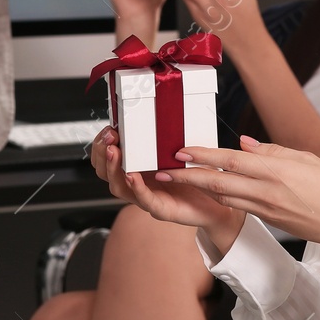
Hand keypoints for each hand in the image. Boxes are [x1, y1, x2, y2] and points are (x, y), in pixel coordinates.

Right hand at [90, 126, 243, 234]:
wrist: (217, 205)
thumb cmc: (199, 179)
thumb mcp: (183, 150)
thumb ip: (171, 135)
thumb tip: (166, 109)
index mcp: (140, 168)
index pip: (109, 158)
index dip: (103, 145)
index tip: (109, 129)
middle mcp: (139, 183)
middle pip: (106, 172)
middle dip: (102, 154)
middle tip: (109, 139)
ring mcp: (147, 197)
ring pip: (119, 187)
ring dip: (113, 169)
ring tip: (115, 153)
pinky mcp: (161, 209)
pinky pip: (144, 199)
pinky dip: (136, 187)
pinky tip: (133, 176)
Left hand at [155, 136, 319, 260]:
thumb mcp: (307, 159)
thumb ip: (272, 152)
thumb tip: (244, 144)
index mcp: (277, 171)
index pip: (230, 161)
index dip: (202, 156)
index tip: (180, 151)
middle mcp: (266, 191)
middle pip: (218, 182)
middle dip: (187, 176)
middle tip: (163, 170)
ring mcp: (266, 209)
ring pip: (224, 196)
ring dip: (199, 188)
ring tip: (179, 178)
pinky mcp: (269, 220)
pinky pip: (238, 206)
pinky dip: (221, 196)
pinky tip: (211, 189)